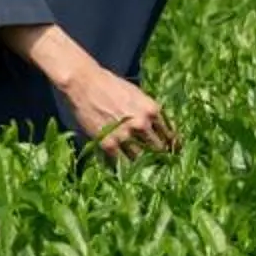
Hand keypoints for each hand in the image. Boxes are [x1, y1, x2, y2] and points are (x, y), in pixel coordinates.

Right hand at [55, 61, 175, 162]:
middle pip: (158, 150)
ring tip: (142, 171)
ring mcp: (125, 135)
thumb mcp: (137, 94)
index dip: (172, 146)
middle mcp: (142, 124)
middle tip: (158, 166)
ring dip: (142, 166)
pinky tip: (125, 171)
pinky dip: (124, 167)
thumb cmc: (111, 85)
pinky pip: (121, 163)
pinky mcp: (109, 144)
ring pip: (142, 160)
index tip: (171, 153)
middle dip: (159, 158)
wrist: (84, 83)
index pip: (170, 135)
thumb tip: (160, 130)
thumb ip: (149, 112)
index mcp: (152, 109)